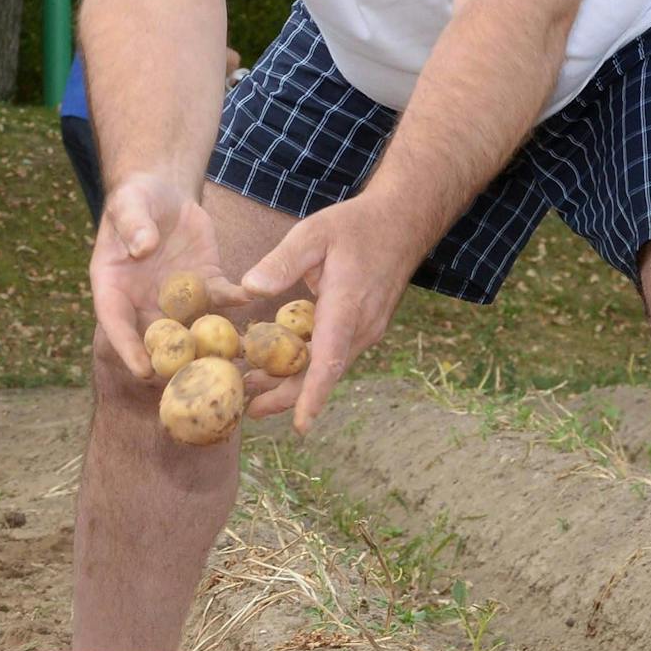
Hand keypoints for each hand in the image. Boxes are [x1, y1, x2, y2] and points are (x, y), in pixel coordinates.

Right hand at [92, 174, 241, 380]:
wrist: (164, 193)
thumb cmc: (135, 199)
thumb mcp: (129, 205)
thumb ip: (133, 225)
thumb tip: (142, 247)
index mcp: (114, 288)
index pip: (116, 323)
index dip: (128, 348)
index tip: (143, 371)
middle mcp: (145, 301)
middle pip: (158, 337)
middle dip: (176, 361)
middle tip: (195, 382)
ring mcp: (178, 296)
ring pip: (193, 327)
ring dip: (212, 344)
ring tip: (232, 359)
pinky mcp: (206, 283)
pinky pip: (221, 299)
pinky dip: (235, 302)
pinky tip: (249, 299)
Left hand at [239, 194, 413, 431]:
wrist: (401, 225)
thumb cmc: (355, 227)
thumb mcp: (314, 233)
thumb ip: (282, 261)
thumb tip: (249, 289)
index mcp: (347, 305)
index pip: (330, 358)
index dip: (312, 393)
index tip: (300, 425)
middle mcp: (361, 326)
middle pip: (323, 372)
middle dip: (288, 397)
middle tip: (249, 412)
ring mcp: (365, 330)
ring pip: (326, 366)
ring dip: (292, 381)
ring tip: (251, 393)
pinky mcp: (361, 328)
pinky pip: (331, 353)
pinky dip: (304, 364)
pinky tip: (274, 366)